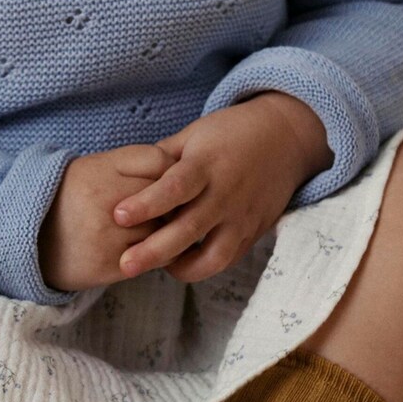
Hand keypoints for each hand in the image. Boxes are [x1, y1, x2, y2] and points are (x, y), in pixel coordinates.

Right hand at [38, 144, 176, 292]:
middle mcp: (105, 198)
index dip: (172, 170)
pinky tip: (148, 248)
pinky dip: (159, 254)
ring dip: (168, 231)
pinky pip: (154, 258)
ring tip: (156, 229)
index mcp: (101, 168)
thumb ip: (133, 164)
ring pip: (164, 229)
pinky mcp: (109, 264)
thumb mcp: (95, 167)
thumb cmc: (72, 196)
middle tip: (171, 207)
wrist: (30, 238)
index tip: (171, 179)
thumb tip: (179, 170)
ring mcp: (108, 234)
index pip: (159, 161)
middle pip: (166, 198)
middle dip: (174, 203)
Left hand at [111, 93, 330, 284]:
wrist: (285, 138)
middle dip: (155, 250)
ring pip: (213, 255)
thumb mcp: (194, 134)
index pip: (174, 187)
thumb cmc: (230, 132)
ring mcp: (242, 216)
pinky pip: (227, 259)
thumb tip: (127, 178)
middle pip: (189, 228)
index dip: (146, 204)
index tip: (118, 215)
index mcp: (206, 164)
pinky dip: (203, 267)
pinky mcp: (253, 232)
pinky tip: (179, 265)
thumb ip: (162, 158)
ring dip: (181, 268)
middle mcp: (226, 193)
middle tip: (125, 264)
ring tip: (154, 269)